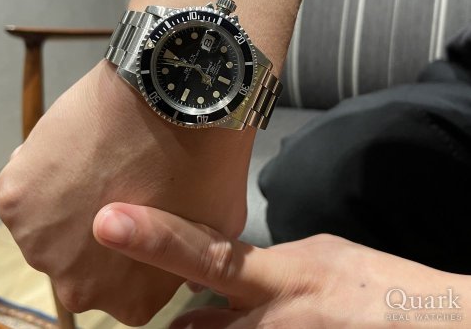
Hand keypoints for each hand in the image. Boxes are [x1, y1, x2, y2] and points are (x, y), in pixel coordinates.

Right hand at [0, 60, 253, 324]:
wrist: (175, 98)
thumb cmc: (207, 162)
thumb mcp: (219, 226)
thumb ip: (193, 259)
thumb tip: (182, 271)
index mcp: (131, 301)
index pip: (125, 283)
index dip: (135, 243)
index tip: (143, 209)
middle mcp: (77, 288)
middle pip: (83, 258)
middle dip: (98, 226)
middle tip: (119, 182)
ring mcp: (40, 242)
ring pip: (50, 222)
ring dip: (67, 198)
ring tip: (99, 159)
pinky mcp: (15, 196)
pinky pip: (27, 187)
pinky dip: (46, 167)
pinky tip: (78, 145)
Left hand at [93, 203, 461, 328]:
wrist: (428, 325)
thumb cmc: (373, 285)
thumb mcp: (316, 256)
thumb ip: (263, 266)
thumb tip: (225, 278)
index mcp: (275, 280)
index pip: (202, 256)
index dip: (154, 236)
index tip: (109, 221)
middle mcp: (266, 324)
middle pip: (190, 326)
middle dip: (172, 322)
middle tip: (164, 309)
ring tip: (222, 313)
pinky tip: (253, 322)